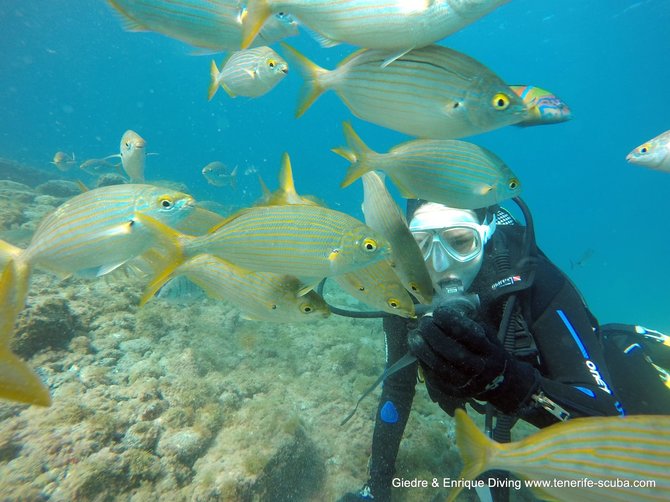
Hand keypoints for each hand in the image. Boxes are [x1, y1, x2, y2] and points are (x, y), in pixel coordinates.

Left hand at [408, 305, 537, 412]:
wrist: (497, 382)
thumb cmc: (488, 350)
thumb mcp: (488, 334)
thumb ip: (470, 322)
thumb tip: (444, 309)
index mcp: (491, 351)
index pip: (470, 335)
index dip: (451, 322)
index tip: (438, 312)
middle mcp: (481, 370)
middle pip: (454, 353)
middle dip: (434, 335)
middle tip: (423, 322)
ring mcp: (467, 384)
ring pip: (441, 367)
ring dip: (423, 349)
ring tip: (414, 335)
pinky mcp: (454, 392)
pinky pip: (434, 377)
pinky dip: (423, 361)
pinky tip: (417, 349)